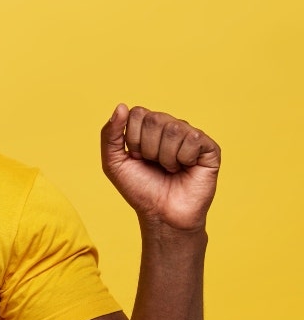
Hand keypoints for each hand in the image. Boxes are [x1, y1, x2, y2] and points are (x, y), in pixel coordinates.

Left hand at [101, 104, 220, 231]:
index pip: (137, 113)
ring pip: (173, 128)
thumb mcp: (114, 162)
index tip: (137, 158)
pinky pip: (193, 138)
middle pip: (154, 119)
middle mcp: (171, 127)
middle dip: (147, 148)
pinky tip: (185, 168)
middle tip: (153, 164)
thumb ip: (110, 134)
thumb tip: (121, 106)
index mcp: (149, 127)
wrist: (161, 214)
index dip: (133, 139)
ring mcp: (190, 136)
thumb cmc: (140, 188)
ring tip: (169, 168)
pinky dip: (183, 158)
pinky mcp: (209, 147)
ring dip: (165, 156)